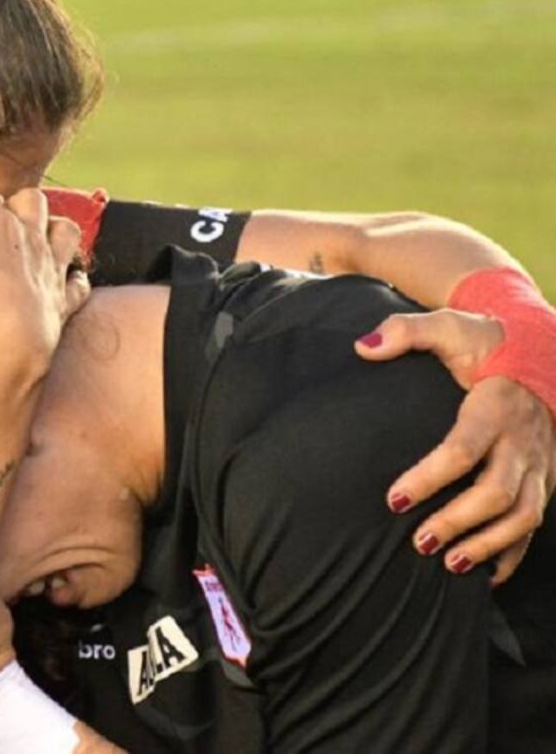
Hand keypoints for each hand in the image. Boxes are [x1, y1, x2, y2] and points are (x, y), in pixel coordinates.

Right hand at [0, 190, 89, 359]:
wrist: (4, 341)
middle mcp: (31, 237)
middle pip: (32, 201)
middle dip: (17, 207)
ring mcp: (52, 268)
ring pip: (65, 231)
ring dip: (53, 230)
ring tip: (35, 242)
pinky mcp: (63, 300)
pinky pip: (78, 283)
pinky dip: (72, 279)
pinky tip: (61, 283)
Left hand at [357, 309, 554, 583]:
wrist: (538, 347)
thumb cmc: (484, 340)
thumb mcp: (447, 324)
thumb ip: (405, 331)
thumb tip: (363, 347)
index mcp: (496, 406)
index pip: (463, 448)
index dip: (429, 477)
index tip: (393, 499)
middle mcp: (524, 439)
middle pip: (498, 491)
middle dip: (459, 522)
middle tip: (418, 542)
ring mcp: (540, 461)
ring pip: (525, 514)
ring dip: (489, 544)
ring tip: (448, 563)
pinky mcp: (545, 475)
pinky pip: (537, 521)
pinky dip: (515, 551)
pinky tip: (487, 576)